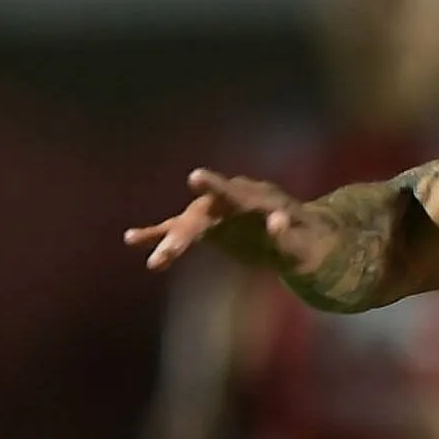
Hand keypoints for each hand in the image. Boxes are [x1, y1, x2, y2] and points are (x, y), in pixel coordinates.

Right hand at [125, 170, 320, 276]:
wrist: (303, 237)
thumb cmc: (307, 239)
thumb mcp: (304, 241)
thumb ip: (288, 233)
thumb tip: (277, 221)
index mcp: (255, 198)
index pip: (232, 192)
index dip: (214, 186)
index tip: (195, 177)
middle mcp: (229, 201)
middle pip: (201, 214)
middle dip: (183, 233)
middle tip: (167, 252)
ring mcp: (216, 213)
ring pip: (186, 224)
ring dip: (168, 240)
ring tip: (153, 261)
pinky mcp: (209, 227)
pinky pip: (179, 230)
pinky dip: (157, 234)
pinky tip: (130, 238)